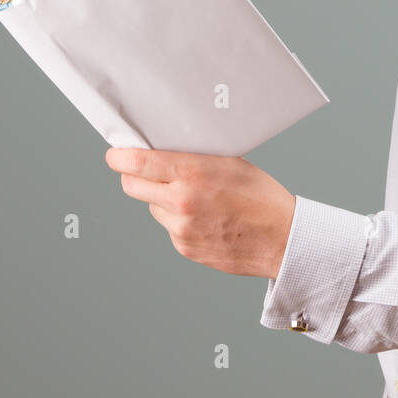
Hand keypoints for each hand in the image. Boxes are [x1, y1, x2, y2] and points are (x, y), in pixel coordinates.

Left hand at [104, 147, 295, 278]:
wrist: (282, 239)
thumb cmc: (262, 197)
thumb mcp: (231, 164)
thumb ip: (194, 158)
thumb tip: (164, 150)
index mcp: (192, 173)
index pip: (136, 162)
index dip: (119, 156)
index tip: (115, 153)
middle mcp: (181, 201)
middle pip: (132, 186)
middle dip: (133, 176)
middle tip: (143, 170)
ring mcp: (180, 228)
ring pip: (152, 207)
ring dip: (161, 199)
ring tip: (193, 196)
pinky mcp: (184, 247)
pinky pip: (169, 227)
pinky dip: (178, 219)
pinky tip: (204, 216)